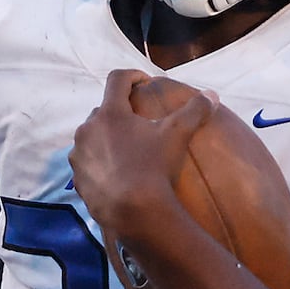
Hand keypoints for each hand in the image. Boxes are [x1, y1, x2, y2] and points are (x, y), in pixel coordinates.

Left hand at [69, 69, 215, 237]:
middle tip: (140, 124)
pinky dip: (100, 162)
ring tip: (128, 151)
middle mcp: (88, 129)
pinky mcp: (77, 179)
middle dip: (120, 112)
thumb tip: (212, 95)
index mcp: (110, 113)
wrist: (134, 213)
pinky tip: (118, 173)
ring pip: (92, 137)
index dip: (133, 76)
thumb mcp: (178, 135)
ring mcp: (79, 155)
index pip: (117, 79)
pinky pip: (88, 162)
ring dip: (107, 138)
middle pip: (104, 110)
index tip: (145, 82)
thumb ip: (194, 111)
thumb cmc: (155, 168)